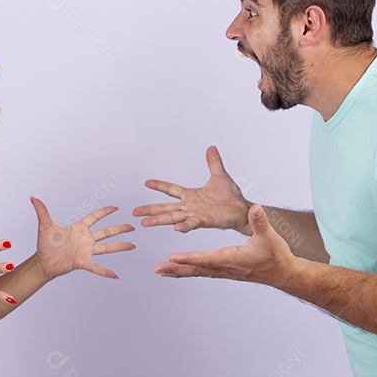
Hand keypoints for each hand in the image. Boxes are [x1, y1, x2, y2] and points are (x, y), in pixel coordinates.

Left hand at [31, 197, 135, 280]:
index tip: (115, 207)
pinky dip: (105, 272)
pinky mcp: (82, 262)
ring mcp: (85, 251)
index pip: (95, 217)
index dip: (105, 212)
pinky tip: (115, 275)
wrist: (42, 263)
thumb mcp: (44, 226)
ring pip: (106, 247)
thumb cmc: (44, 245)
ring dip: (120, 246)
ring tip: (132, 245)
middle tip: (132, 226)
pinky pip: (96, 267)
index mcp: (78, 228)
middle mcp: (85, 239)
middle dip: (119, 228)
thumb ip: (41, 211)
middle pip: (106, 232)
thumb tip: (33, 198)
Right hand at [133, 146, 251, 233]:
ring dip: (158, 220)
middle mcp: (190, 206)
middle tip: (135, 212)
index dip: (159, 185)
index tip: (146, 182)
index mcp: (191, 195)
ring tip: (145, 223)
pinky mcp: (204, 220)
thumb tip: (211, 148)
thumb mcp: (219, 175)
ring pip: (173, 217)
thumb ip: (213, 162)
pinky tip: (175, 228)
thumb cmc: (231, 197)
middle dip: (149, 210)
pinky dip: (184, 226)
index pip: (171, 189)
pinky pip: (192, 223)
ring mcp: (195, 214)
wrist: (242, 209)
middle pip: (165, 207)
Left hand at [155, 204, 296, 285]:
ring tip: (160, 271)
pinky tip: (178, 270)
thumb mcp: (269, 236)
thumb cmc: (276, 255)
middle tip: (158, 268)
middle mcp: (225, 267)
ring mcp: (224, 271)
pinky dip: (188, 269)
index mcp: (232, 258)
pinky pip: (202, 271)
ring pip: (197, 271)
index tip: (173, 258)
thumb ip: (260, 222)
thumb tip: (255, 208)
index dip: (190, 258)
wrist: (282, 273)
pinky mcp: (224, 270)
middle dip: (177, 269)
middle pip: (197, 268)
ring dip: (178, 271)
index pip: (207, 259)